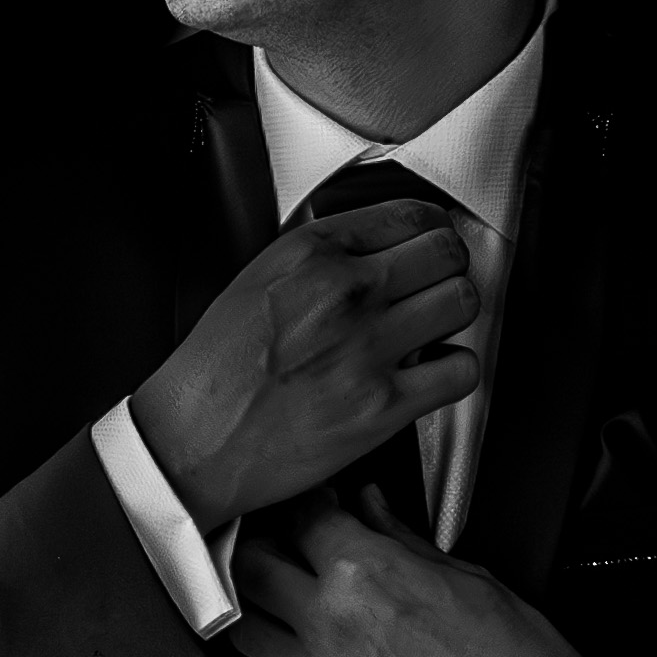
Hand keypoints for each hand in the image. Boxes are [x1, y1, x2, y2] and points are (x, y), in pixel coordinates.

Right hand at [128, 197, 481, 529]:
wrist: (193, 442)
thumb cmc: (213, 372)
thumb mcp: (256, 280)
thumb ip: (318, 260)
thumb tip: (368, 251)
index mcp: (314, 253)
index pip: (412, 215)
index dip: (432, 231)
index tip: (431, 246)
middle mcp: (348, 292)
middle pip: (448, 252)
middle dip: (448, 269)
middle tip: (436, 287)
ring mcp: (370, 347)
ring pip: (463, 302)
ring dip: (454, 315)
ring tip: (432, 330)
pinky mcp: (384, 405)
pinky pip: (461, 370)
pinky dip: (455, 371)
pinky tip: (430, 374)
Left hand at [227, 485, 606, 656]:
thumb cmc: (513, 654)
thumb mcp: (463, 574)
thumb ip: (399, 536)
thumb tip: (369, 505)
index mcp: (364, 573)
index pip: (302, 519)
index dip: (306, 507)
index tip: (312, 511)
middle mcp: (330, 622)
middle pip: (252, 570)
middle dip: (262, 551)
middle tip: (279, 553)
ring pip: (246, 635)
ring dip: (260, 614)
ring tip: (281, 609)